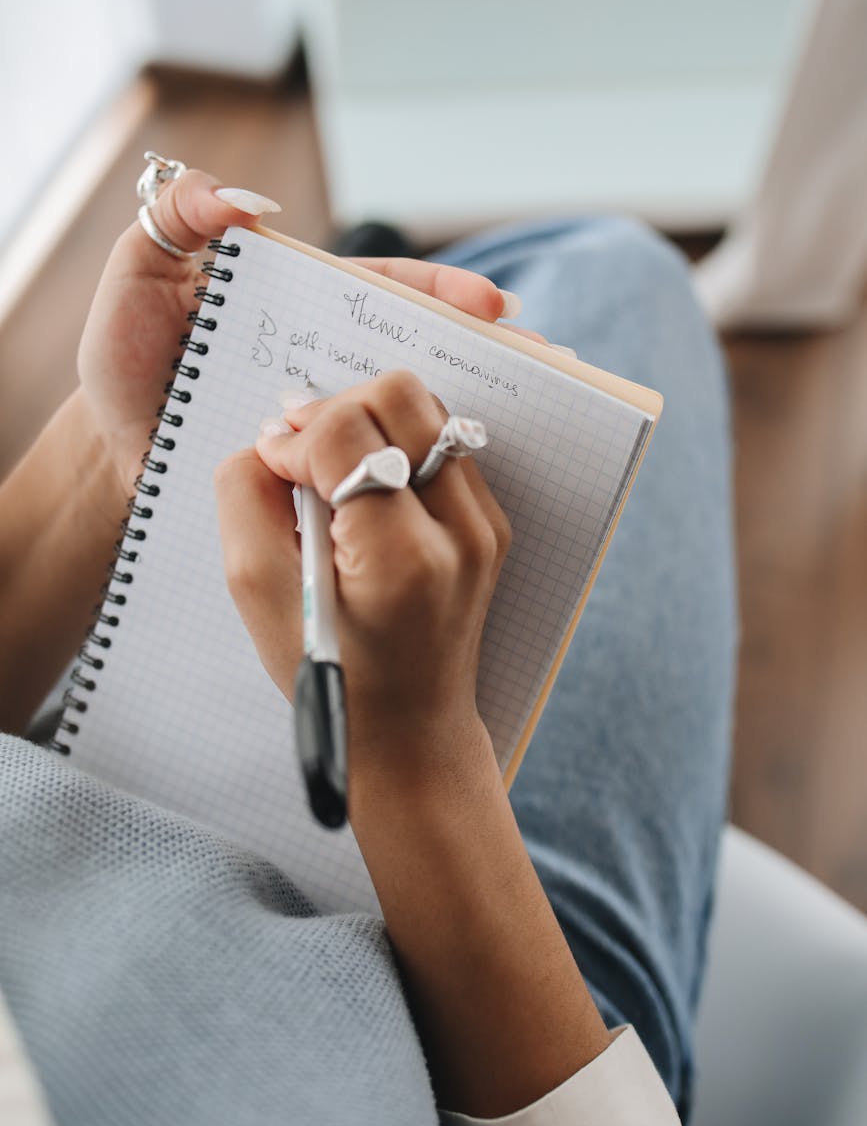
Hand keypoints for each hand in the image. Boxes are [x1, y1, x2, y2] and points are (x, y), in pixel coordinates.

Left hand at [76, 168, 541, 501]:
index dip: (439, 292)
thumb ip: (180, 224)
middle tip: (544, 359)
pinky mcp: (321, 469)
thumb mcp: (138, 279)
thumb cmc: (129, 363)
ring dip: (469, 408)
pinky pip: (376, 462)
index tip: (486, 304)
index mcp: (303, 303)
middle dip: (484, 350)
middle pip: (416, 346)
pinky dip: (422, 464)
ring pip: (409, 406)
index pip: (383, 288)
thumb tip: (244, 198)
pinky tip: (467, 475)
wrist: (116, 453)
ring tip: (538, 414)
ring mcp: (330, 414)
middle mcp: (328, 356)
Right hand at [215, 370, 511, 788]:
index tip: (273, 468)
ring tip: (330, 471)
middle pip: (400, 397)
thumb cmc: (330, 669)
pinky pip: (442, 444)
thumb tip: (269, 440)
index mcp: (402, 556)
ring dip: (368, 423)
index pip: (346, 433)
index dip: (293, 436)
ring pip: (425, 411)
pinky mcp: (491, 523)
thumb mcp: (258, 594)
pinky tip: (364, 489)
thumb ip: (246, 500)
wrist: (410, 728)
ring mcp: (485, 525)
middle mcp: (459, 531)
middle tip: (300, 453)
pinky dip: (395, 447)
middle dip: (337, 410)